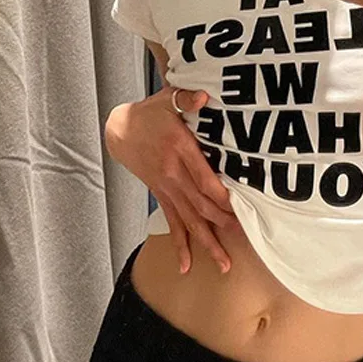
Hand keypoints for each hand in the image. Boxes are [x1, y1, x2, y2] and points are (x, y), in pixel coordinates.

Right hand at [104, 83, 238, 273]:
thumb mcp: (168, 99)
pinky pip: (171, 223)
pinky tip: (187, 265)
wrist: (120, 129)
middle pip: (200, 205)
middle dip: (221, 224)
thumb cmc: (151, 113)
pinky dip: (179, 245)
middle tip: (242, 240)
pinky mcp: (161, 194)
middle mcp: (173, 173)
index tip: (239, 210)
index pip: (203, 179)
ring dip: (206, 242)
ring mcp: (166, 187)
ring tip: (223, 264)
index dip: (220, 197)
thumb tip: (204, 96)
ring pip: (189, 219)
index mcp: (179, 150)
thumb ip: (186, 98)